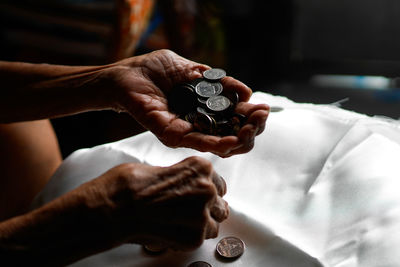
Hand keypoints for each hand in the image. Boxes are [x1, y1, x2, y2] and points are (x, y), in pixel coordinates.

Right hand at [77, 156, 228, 250]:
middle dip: (206, 206)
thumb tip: (186, 185)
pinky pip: (202, 238)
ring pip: (214, 222)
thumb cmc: (129, 186)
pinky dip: (190, 236)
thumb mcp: (160, 168)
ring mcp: (201, 214)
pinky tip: (174, 229)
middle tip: (187, 209)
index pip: (217, 181)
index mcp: (200, 167)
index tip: (198, 194)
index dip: (206, 189)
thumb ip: (182, 176)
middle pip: (219, 202)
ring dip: (201, 222)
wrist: (113, 209)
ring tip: (180, 221)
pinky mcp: (194, 237)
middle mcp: (206, 189)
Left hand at [105, 49, 269, 156]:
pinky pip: (197, 142)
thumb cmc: (156, 70)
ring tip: (252, 128)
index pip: (237, 119)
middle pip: (234, 136)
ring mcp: (187, 132)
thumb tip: (246, 92)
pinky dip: (216, 144)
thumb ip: (219, 82)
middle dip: (252, 129)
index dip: (252, 116)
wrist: (126, 75)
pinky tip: (232, 141)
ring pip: (221, 144)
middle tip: (259, 118)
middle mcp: (200, 124)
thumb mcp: (194, 70)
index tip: (263, 109)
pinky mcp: (172, 135)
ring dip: (241, 138)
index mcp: (207, 109)